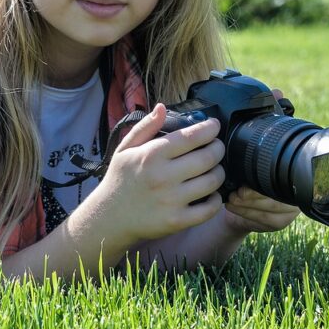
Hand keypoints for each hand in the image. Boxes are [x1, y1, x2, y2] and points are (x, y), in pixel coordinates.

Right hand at [79, 103, 225, 243]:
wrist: (109, 217)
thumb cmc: (120, 179)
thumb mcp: (125, 148)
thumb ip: (145, 127)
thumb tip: (162, 107)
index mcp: (151, 155)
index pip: (192, 136)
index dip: (210, 128)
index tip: (214, 126)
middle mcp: (163, 176)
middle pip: (208, 157)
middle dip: (218, 148)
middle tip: (217, 147)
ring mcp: (171, 200)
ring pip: (212, 181)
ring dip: (219, 172)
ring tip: (214, 169)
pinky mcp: (177, 221)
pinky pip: (209, 209)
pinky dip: (216, 199)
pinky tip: (211, 193)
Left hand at [222, 87, 298, 234]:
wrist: (238, 199)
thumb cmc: (247, 168)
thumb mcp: (253, 144)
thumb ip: (265, 120)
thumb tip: (278, 91)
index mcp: (295, 171)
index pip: (291, 178)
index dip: (269, 183)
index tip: (247, 183)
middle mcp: (297, 193)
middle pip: (280, 199)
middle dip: (255, 196)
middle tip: (236, 192)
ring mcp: (289, 211)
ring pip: (270, 212)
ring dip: (248, 207)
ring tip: (231, 198)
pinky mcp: (277, 225)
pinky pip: (263, 222)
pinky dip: (246, 216)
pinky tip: (232, 208)